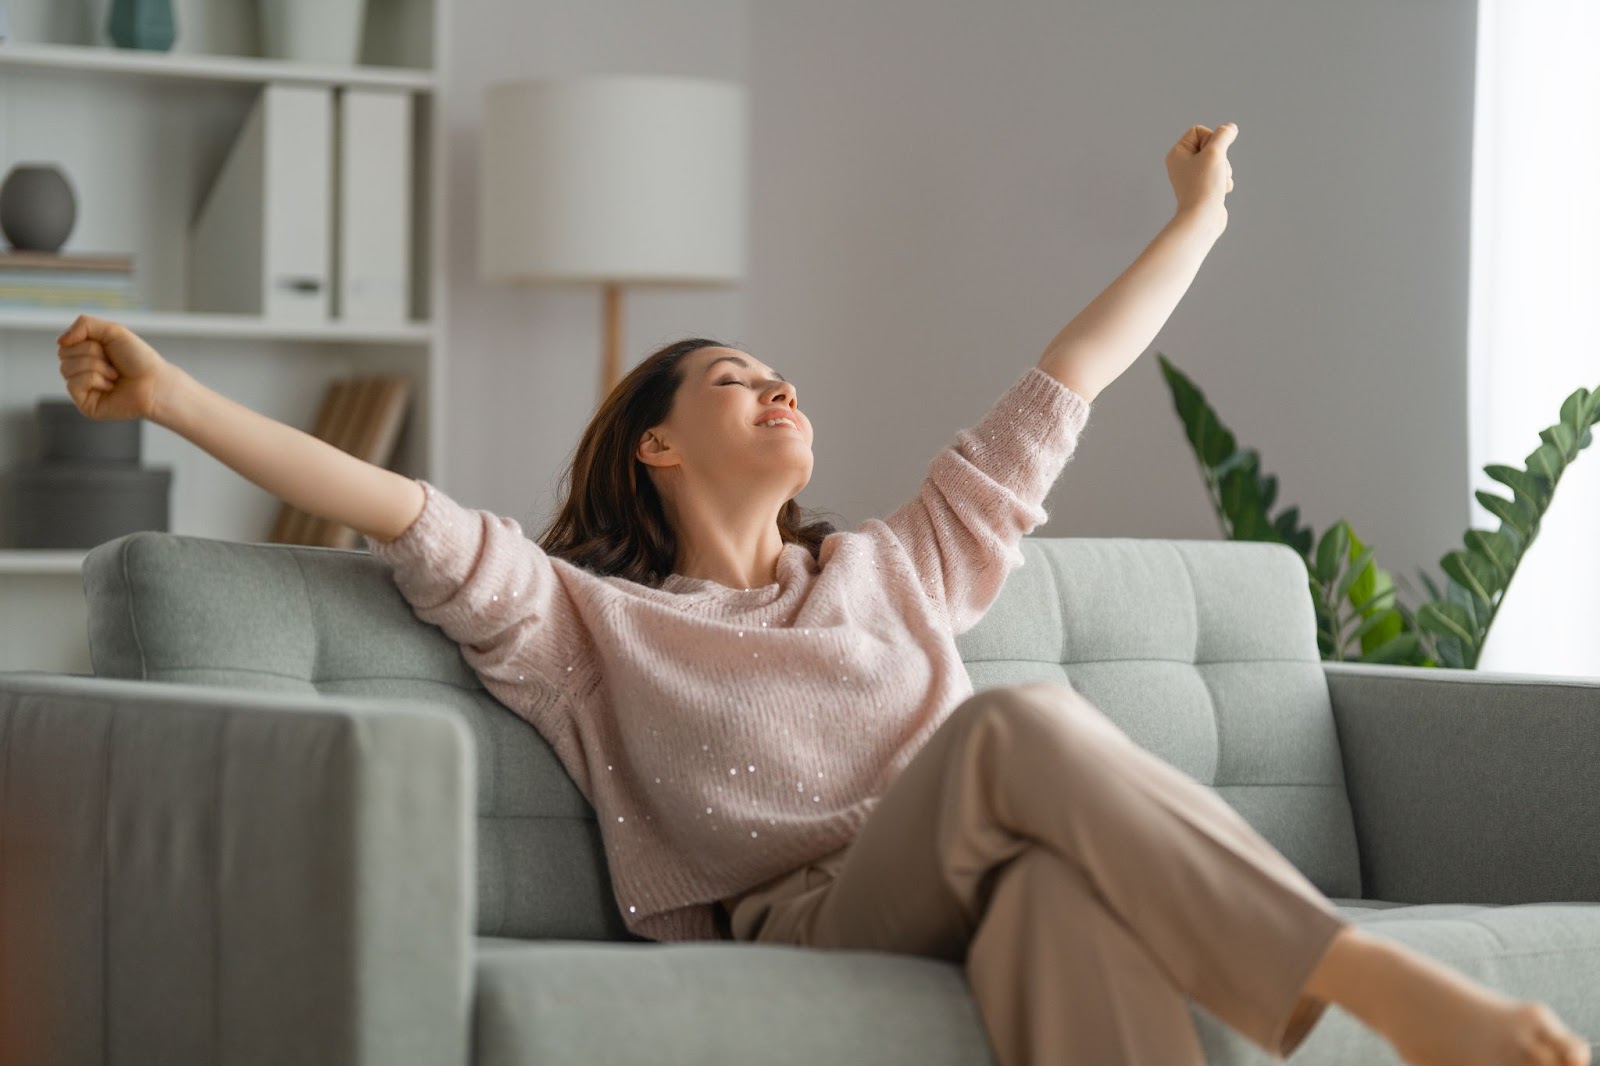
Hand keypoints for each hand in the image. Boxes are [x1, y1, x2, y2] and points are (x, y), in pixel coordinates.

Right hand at [55, 314, 172, 421]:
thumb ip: (84, 325)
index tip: (107, 348)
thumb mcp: (112, 331)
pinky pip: (73, 384)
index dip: (87, 342)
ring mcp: (82, 389)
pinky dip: (95, 380)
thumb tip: (60, 341)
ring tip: (115, 375)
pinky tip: (111, 386)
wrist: (155, 382)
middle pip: (63, 355)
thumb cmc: (138, 358)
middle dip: (92, 354)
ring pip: (67, 369)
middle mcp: (81, 371)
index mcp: (85, 354)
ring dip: (97, 367)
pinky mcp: (85, 404)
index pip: (65, 343)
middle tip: (113, 363)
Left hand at [1166, 122, 1236, 223]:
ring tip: (1217, 183)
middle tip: (1215, 171)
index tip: (1210, 155)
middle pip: (1212, 146)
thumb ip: (1223, 135)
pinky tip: (1219, 192)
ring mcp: (1193, 176)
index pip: (1198, 131)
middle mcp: (1182, 164)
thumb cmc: (1204, 185)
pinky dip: (1224, 182)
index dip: (1210, 139)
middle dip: (1220, 158)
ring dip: (1224, 170)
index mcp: (1177, 153)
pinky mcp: (1203, 187)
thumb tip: (1230, 127)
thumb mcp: (1215, 153)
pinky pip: (1220, 175)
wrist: (1202, 218)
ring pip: (1219, 161)